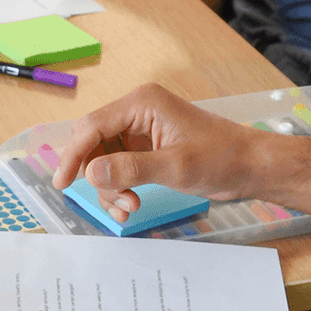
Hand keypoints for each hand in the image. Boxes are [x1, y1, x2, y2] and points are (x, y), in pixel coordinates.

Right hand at [53, 84, 263, 222]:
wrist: (248, 165)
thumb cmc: (220, 158)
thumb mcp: (175, 167)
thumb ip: (131, 169)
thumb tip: (91, 172)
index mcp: (142, 103)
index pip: (92, 126)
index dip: (72, 154)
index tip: (61, 184)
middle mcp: (137, 111)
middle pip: (92, 141)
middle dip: (96, 175)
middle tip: (115, 201)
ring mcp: (141, 129)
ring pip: (102, 158)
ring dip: (109, 186)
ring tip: (129, 207)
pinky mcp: (146, 147)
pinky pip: (117, 166)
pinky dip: (119, 187)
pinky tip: (130, 205)